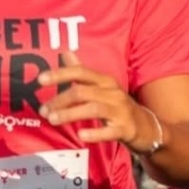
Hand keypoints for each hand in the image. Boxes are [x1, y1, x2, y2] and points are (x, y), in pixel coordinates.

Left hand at [38, 52, 154, 151]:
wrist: (149, 128)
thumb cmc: (117, 105)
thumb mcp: (102, 87)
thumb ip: (82, 72)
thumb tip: (65, 52)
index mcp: (105, 81)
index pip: (80, 72)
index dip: (60, 74)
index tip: (40, 79)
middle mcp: (113, 92)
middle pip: (82, 92)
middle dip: (60, 100)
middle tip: (43, 110)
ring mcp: (121, 111)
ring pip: (93, 109)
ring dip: (70, 114)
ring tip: (53, 120)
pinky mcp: (126, 129)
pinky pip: (110, 131)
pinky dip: (95, 133)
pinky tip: (81, 136)